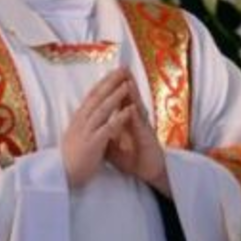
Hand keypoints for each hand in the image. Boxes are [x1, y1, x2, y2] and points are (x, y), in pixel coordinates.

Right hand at [62, 69, 131, 187]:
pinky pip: (108, 128)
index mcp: (78, 119)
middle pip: (97, 98)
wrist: (60, 176)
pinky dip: (119, 117)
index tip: (114, 71)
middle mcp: (81, 122)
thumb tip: (90, 110)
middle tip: (123, 69)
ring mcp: (86, 132)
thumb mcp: (76, 134)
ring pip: (102, 109)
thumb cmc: (70, 157)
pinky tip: (129, 109)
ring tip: (127, 84)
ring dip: (115, 96)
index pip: (91, 96)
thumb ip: (84, 122)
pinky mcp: (92, 144)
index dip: (103, 82)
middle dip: (111, 82)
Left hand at [105, 73, 170, 195]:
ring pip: (136, 107)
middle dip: (124, 83)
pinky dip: (135, 114)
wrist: (148, 172)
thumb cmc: (133, 158)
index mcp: (126, 121)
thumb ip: (105, 133)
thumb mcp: (113, 145)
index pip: (119, 101)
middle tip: (121, 67)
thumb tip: (92, 127)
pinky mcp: (147, 138)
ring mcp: (142, 128)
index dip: (113, 89)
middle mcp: (135, 121)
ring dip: (132, 93)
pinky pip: (140, 125)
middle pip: (129, 99)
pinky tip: (132, 106)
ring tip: (127, 79)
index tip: (107, 75)